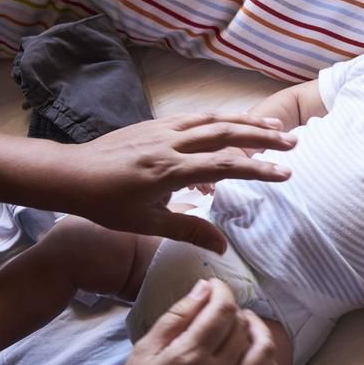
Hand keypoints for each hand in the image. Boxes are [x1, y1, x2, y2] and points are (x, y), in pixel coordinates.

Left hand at [55, 113, 296, 251]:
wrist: (71, 173)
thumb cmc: (106, 203)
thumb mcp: (148, 224)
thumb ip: (189, 229)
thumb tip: (223, 246)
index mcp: (169, 170)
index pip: (223, 166)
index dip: (257, 169)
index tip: (285, 174)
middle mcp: (170, 143)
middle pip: (225, 133)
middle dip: (262, 137)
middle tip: (292, 142)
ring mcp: (163, 129)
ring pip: (213, 120)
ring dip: (246, 122)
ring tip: (273, 128)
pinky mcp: (157, 124)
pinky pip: (196, 119)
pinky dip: (220, 121)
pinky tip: (232, 129)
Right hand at [77, 279, 282, 364]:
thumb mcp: (145, 350)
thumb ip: (177, 316)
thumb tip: (205, 288)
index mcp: (189, 357)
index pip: (222, 311)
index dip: (222, 292)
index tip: (215, 287)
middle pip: (242, 328)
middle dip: (234, 310)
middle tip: (221, 309)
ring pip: (264, 351)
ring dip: (259, 330)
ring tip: (244, 325)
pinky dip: (269, 362)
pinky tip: (255, 353)